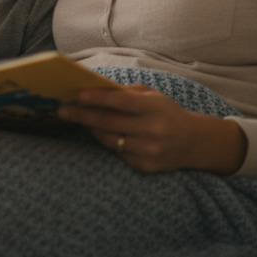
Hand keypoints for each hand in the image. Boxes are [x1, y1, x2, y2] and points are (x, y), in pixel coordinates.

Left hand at [56, 83, 246, 174]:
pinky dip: (108, 142)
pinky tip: (100, 133)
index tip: (78, 95)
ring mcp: (149, 151)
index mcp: (154, 107)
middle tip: (63, 110)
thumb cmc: (166, 112)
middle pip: (109, 123)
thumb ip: (126, 92)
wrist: (193, 142)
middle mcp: (153, 130)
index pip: (121, 101)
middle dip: (83, 115)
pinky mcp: (146, 166)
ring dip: (91, 129)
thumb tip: (94, 89)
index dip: (98, 98)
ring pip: (110, 140)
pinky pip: (118, 153)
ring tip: (78, 119)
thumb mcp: (152, 96)